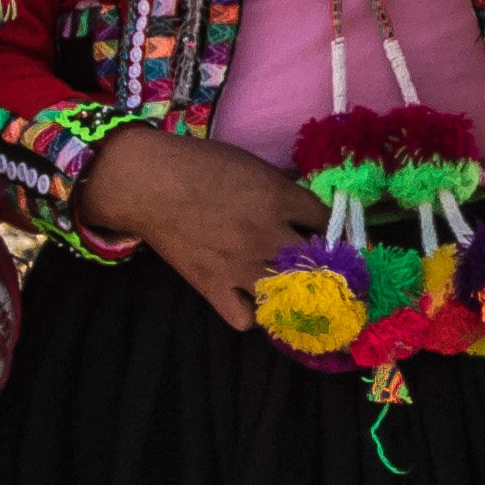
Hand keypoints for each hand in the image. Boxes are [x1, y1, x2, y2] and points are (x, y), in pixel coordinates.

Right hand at [76, 122, 323, 325]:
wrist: (148, 182)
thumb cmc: (200, 165)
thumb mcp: (254, 165)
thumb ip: (284, 190)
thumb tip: (308, 213)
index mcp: (279, 199)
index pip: (328, 223)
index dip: (334, 230)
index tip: (335, 238)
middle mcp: (267, 236)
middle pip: (318, 266)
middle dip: (326, 268)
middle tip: (322, 270)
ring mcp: (241, 266)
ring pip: (288, 298)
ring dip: (293, 294)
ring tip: (290, 290)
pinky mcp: (213, 287)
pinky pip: (245, 319)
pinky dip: (252, 314)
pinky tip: (252, 299)